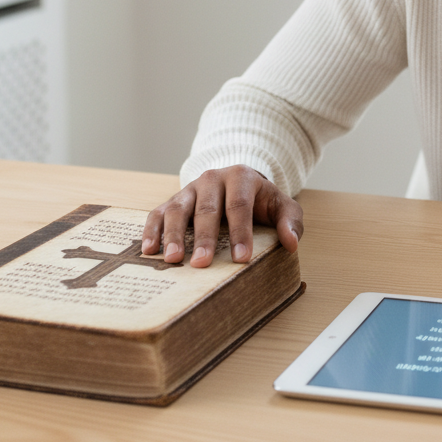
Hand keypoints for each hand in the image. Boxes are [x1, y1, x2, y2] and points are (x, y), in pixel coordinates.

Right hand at [141, 165, 303, 267]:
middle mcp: (212, 179)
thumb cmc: (261, 201)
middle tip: (202, 263)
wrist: (238, 183)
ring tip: (173, 259)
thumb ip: (291, 222)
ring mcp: (189, 189)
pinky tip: (149, 250)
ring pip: (178, 209)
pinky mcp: (172, 200)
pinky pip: (158, 213)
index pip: (240, 206)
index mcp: (241, 177)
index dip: (241, 232)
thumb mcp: (282, 206)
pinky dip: (152, 230)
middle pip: (207, 208)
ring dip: (174, 235)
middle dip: (204, 237)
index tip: (241, 258)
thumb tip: (291, 243)